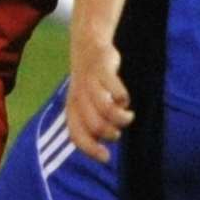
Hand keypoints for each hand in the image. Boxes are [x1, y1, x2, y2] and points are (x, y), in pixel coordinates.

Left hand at [66, 39, 133, 162]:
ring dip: (121, 118)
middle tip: (118, 132)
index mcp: (72, 106)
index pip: (76, 134)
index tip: (106, 157)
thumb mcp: (83, 100)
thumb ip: (90, 121)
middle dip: (110, 133)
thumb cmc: (88, 80)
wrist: (87, 42)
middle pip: (95, 125)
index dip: (90, 149)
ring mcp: (90, 81)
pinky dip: (123, 99)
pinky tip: (125, 100)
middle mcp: (78, 95)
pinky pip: (116, 90)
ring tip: (128, 117)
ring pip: (106, 109)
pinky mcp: (103, 68)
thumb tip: (102, 149)